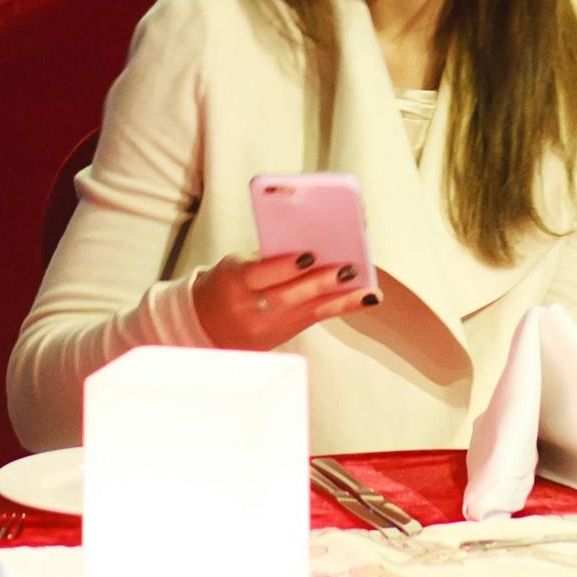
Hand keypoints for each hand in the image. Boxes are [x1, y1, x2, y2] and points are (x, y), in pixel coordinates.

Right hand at [184, 248, 365, 352]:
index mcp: (233, 282)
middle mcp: (249, 308)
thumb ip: (268, 258)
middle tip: (346, 268)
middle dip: (318, 282)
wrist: (207, 325)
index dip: (284, 266)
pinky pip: (316, 318)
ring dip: (339, 296)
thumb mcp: (236, 267)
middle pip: (286, 296)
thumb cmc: (228, 284)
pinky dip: (344, 305)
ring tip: (365, 284)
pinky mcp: (283, 335)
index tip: (309, 255)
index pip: (259, 274)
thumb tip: (313, 242)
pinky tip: (368, 297)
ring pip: (307, 311)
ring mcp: (266, 326)